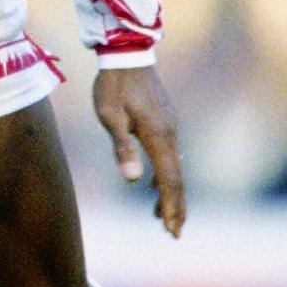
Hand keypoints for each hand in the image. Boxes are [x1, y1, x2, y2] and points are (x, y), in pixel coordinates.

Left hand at [92, 65, 185, 237]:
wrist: (127, 54)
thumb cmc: (113, 85)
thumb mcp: (110, 116)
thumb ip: (121, 147)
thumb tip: (134, 179)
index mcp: (158, 136)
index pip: (170, 180)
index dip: (171, 206)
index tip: (172, 229)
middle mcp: (170, 134)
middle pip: (177, 178)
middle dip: (176, 207)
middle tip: (173, 233)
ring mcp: (170, 127)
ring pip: (174, 168)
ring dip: (170, 193)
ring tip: (162, 216)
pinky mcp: (165, 122)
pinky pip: (170, 156)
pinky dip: (167, 176)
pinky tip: (158, 184)